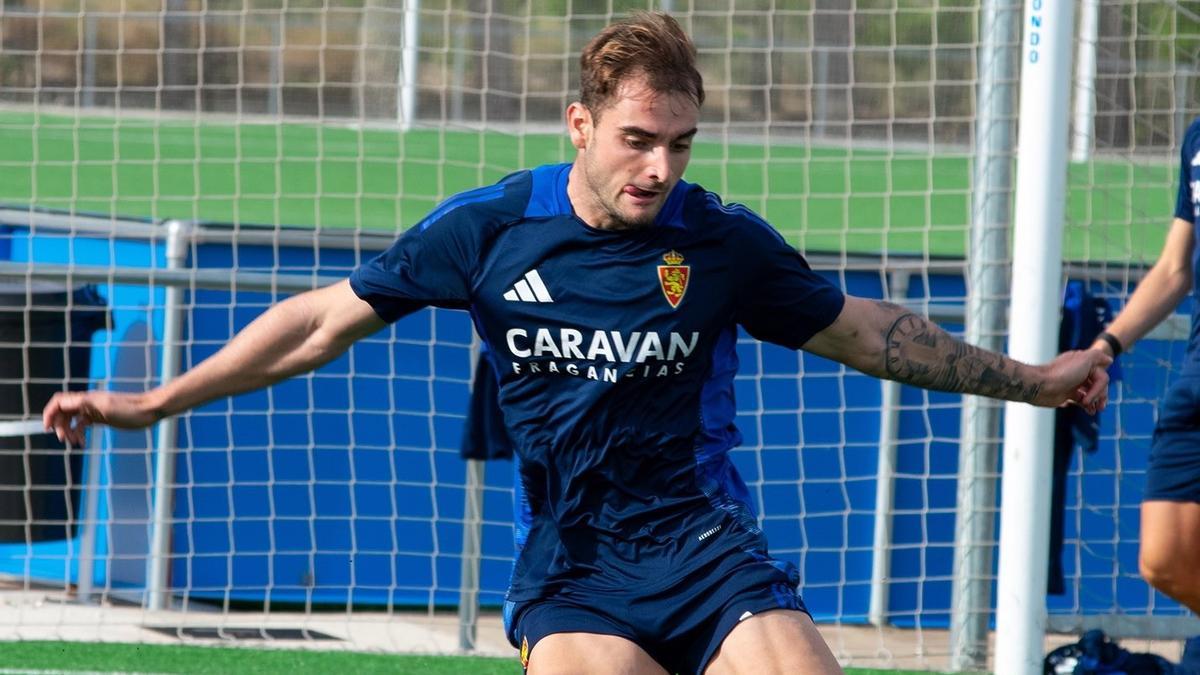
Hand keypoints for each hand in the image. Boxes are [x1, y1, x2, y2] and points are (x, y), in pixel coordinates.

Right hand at [42, 390, 161, 445]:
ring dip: (69, 431)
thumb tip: (63, 402)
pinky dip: (79, 432)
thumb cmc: (131, 410)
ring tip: (75, 443)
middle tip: (66, 440)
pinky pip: (84, 424)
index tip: (47, 429)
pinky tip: (83, 443)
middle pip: (63, 412)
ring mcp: (95, 410)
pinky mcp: (102, 417)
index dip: (49, 413)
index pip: (59, 402)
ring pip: (72, 419)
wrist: (151, 410)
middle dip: (60, 426)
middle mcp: (88, 402)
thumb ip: (86, 404)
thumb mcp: (106, 408)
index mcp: (87, 399)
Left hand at [1034, 349, 1112, 413]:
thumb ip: (1098, 356)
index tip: (1092, 396)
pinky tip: (1088, 410)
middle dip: (1100, 396)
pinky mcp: (1066, 393)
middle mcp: (1079, 372)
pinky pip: (1081, 399)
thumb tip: (1109, 360)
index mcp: (1084, 363)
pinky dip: (1086, 405)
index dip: (1100, 388)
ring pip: (1091, 393)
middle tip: (1100, 407)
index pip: (1102, 377)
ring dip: (1095, 401)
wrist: (1041, 386)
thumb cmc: (1061, 373)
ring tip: (1094, 410)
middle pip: (1098, 385)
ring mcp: (1073, 383)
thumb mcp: (1083, 359)